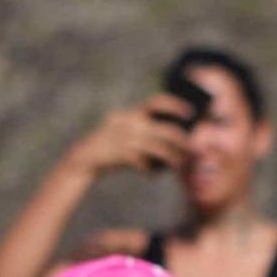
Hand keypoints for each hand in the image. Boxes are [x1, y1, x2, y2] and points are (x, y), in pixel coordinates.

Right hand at [67, 96, 192, 174]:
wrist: (85, 156)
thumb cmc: (112, 144)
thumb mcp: (124, 126)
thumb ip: (143, 125)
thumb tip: (173, 132)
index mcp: (132, 113)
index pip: (157, 102)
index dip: (175, 105)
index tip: (190, 112)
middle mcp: (131, 123)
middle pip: (167, 131)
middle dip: (183, 141)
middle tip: (191, 149)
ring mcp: (127, 139)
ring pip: (161, 149)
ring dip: (174, 159)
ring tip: (179, 166)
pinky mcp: (122, 155)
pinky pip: (146, 164)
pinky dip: (153, 170)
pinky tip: (153, 174)